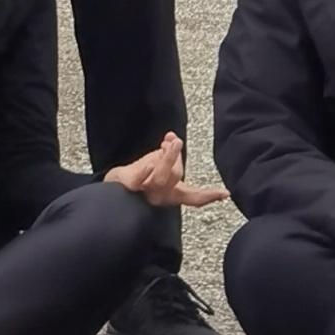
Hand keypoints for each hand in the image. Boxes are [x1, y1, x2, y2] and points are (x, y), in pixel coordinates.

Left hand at [103, 130, 226, 207]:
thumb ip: (166, 155)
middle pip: (175, 176)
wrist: (108, 193)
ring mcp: (145, 193)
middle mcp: (160, 197)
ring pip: (161, 177)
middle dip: (176, 157)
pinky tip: (146, 164)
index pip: (193, 197)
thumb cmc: (135, 181)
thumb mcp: (155, 166)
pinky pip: (138, 179)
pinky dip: (144, 171)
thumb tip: (173, 137)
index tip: (225, 193)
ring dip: (167, 158)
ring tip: (169, 142)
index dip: (209, 195)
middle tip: (176, 141)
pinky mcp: (129, 187)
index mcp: (170, 195)